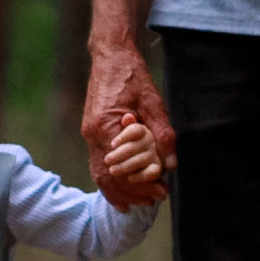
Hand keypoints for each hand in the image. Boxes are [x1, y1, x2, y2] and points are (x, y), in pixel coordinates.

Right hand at [83, 38, 175, 197]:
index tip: (162, 191)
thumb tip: (170, 164)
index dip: (143, 183)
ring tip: (140, 203)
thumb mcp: (153, 101)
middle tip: (156, 200)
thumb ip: (161, 134)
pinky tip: (120, 192)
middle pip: (110, 176)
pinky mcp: (91, 133)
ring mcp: (89, 135)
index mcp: (105, 127)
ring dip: (120, 190)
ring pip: (101, 174)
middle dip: (133, 191)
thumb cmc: (132, 75)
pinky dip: (109, 181)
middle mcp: (92, 135)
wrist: (111, 56)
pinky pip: (98, 164)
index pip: (124, 167)